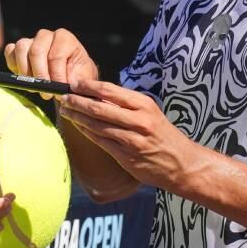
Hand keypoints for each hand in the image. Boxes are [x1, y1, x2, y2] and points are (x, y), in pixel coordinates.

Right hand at [4, 28, 99, 98]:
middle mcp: (46, 35)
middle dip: (40, 75)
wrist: (68, 76)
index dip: (56, 75)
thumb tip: (69, 85)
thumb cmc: (76, 76)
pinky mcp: (18, 48)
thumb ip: (78, 81)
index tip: (58, 91)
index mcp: (64, 38)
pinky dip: (13, 66)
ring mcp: (30, 40)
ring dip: (25, 71)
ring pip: (21, 48)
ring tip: (35, 87)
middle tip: (45, 93)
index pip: (56, 55)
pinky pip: (10, 51)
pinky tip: (24, 78)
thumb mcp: (83, 78)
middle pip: (36, 51)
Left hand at [56, 78, 204, 189]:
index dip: (88, 86)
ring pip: (97, 125)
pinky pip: (101, 141)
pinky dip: (87, 133)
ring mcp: (133, 139)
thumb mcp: (150, 113)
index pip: (110, 90)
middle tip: (64, 97)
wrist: (182, 164)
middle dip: (77, 101)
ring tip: (65, 111)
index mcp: (144, 105)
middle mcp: (139, 120)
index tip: (74, 84)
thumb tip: (97, 95)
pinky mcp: (127, 157)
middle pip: (99, 107)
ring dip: (77, 117)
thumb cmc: (163, 135)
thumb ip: (126, 104)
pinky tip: (78, 127)